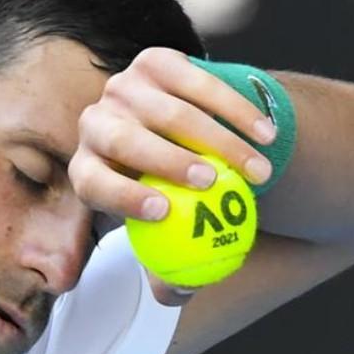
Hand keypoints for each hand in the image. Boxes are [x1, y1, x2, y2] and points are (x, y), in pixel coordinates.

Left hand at [69, 47, 276, 303]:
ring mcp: (124, 87)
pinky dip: (235, 110)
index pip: (92, 182)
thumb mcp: (168, 235)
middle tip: (212, 182)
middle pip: (121, 139)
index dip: (121, 196)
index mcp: (87, 169)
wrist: (192, 138)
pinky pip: (199, 82)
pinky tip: (267, 135)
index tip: (164, 212)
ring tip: (257, 172)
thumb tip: (177, 291)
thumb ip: (171, 268)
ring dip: (219, 142)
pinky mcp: (157, 62)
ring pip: (170, 112)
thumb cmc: (178, 201)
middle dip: (164, 160)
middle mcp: (96, 123)